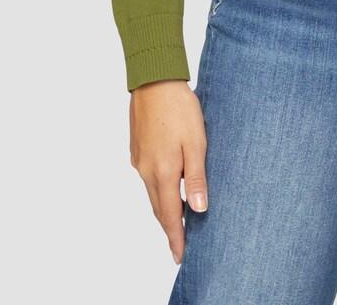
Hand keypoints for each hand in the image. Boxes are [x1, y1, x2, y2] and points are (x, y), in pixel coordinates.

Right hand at [129, 79, 207, 264]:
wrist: (154, 81)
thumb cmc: (179, 108)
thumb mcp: (196, 142)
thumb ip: (196, 177)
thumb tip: (198, 210)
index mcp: (163, 172)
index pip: (169, 216)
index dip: (175, 237)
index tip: (180, 256)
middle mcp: (146, 171)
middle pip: (158, 208)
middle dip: (169, 228)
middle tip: (179, 245)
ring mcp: (139, 160)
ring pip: (152, 192)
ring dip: (163, 208)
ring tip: (176, 220)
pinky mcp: (138, 149)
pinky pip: (148, 177)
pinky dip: (158, 189)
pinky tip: (168, 187)